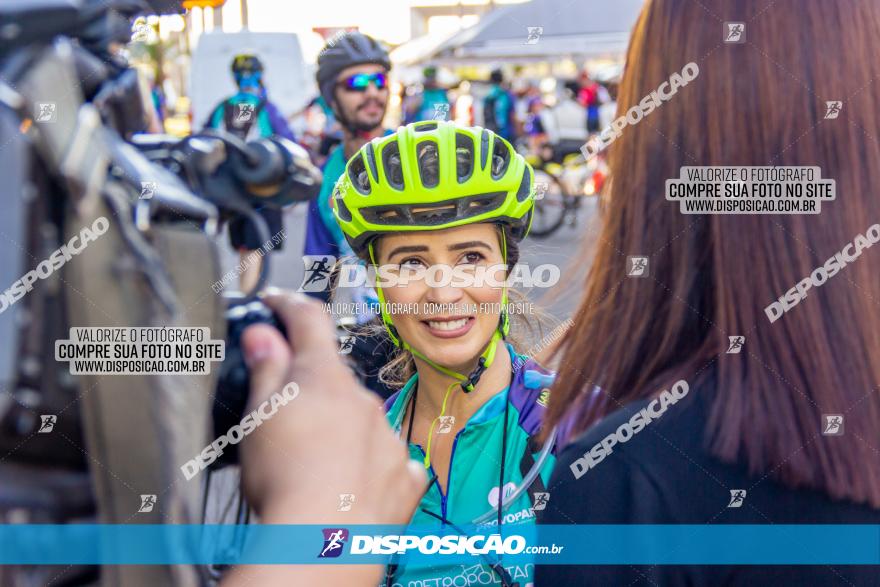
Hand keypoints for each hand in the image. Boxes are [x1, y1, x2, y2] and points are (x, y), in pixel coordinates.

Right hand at [222, 291, 424, 586]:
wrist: (323, 544)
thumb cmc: (284, 483)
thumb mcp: (258, 416)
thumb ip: (266, 368)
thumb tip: (265, 333)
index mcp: (324, 377)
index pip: (309, 321)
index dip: (289, 305)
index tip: (277, 302)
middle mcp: (362, 399)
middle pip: (334, 378)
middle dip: (310, 388)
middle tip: (282, 417)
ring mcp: (387, 436)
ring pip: (360, 420)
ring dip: (339, 430)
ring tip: (310, 465)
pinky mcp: (402, 475)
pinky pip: (389, 460)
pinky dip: (370, 466)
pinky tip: (350, 485)